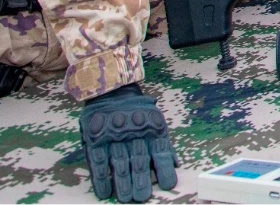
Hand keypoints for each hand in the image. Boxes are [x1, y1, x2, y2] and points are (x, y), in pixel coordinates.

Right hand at [79, 83, 176, 202]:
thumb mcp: (155, 122)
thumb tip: (176, 164)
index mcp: (153, 128)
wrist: (113, 91)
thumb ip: (163, 144)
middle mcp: (135, 132)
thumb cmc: (138, 113)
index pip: (161, 152)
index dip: (164, 169)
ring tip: (126, 198)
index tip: (168, 185)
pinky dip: (101, 178)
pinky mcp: (96, 138)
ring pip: (120, 163)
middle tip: (142, 198)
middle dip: (141, 181)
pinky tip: (104, 192)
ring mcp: (115, 135)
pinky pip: (99, 161)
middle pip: (139, 161)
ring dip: (123, 183)